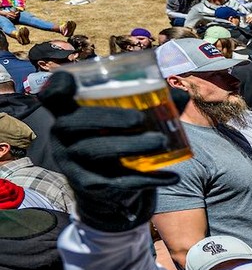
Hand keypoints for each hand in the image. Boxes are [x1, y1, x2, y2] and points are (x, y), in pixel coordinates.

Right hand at [39, 70, 179, 231]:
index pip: (52, 97)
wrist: (102, 188)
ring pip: (95, 151)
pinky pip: (118, 181)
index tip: (70, 81)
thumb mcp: (118, 123)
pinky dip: (148, 179)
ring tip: (161, 142)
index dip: (56, 87)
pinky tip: (172, 176)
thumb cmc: (111, 140)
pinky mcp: (89, 185)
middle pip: (75, 123)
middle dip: (109, 118)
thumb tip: (181, 97)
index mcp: (68, 114)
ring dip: (129, 145)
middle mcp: (62, 136)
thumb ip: (146, 107)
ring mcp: (72, 161)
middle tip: (140, 118)